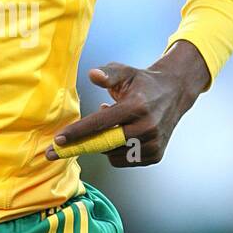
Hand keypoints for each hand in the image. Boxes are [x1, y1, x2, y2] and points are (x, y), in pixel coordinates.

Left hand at [45, 41, 210, 166]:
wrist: (175, 93)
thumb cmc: (143, 83)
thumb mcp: (125, 72)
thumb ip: (108, 73)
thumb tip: (92, 75)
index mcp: (137, 106)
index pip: (100, 123)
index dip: (77, 132)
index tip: (58, 140)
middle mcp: (147, 127)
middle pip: (104, 144)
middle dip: (80, 146)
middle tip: (57, 149)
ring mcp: (153, 143)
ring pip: (112, 154)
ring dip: (103, 144)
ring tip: (110, 126)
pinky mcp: (155, 155)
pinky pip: (123, 161)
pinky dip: (115, 151)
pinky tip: (121, 135)